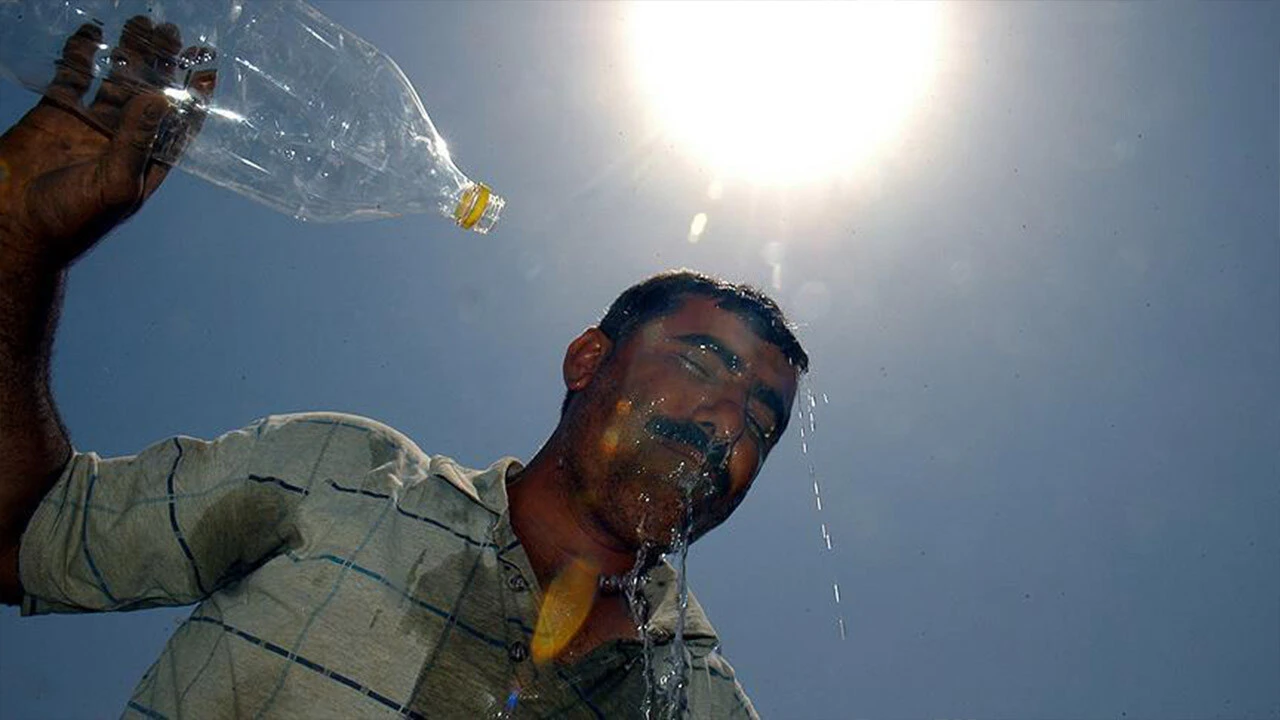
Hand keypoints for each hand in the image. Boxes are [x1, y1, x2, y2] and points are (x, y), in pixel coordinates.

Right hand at [0, 17, 215, 270]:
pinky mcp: (55, 114)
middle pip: (149, 94)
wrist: (15, 227)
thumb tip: (161, 98)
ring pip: (114, 81)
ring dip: (129, 55)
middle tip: (172, 32)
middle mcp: (121, 141)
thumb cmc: (72, 219)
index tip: (207, 69)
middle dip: (162, 65)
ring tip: (143, 24)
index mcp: (145, 163)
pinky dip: (82, 54)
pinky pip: (73, 77)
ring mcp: (88, 126)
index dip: (193, 99)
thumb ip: (136, 141)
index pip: (178, 125)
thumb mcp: (114, 182)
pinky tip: (93, 32)